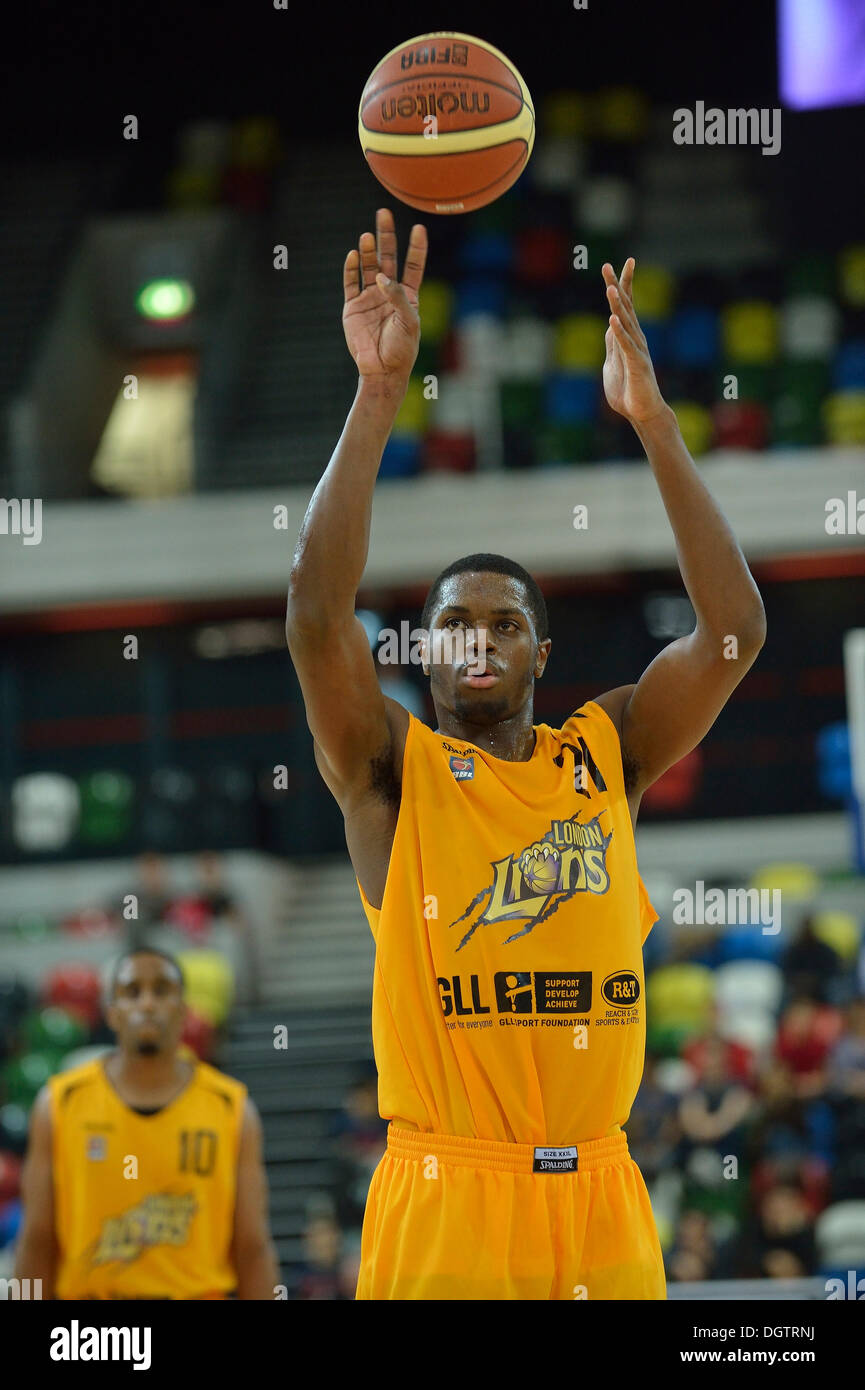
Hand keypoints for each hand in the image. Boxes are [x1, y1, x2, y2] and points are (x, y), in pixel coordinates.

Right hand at [343, 208, 427, 382]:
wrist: (381, 370)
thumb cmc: (401, 349)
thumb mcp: (408, 322)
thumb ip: (397, 297)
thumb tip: (381, 276)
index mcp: (408, 296)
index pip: (413, 266)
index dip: (416, 247)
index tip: (419, 228)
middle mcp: (388, 292)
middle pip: (388, 257)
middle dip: (386, 236)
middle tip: (383, 213)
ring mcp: (370, 298)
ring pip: (368, 266)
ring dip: (367, 251)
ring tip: (366, 236)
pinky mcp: (353, 307)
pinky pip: (351, 283)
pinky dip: (350, 269)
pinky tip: (352, 255)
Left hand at [601, 259, 667, 424]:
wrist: (642, 413)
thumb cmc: (628, 390)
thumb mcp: (613, 363)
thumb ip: (613, 344)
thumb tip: (610, 325)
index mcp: (629, 336)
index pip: (624, 306)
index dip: (621, 285)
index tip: (615, 265)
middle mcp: (635, 338)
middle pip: (624, 307)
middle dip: (616, 285)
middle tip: (606, 265)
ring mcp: (637, 350)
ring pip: (626, 322)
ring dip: (617, 304)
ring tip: (609, 287)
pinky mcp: (637, 364)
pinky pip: (626, 345)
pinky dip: (619, 332)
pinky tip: (613, 319)